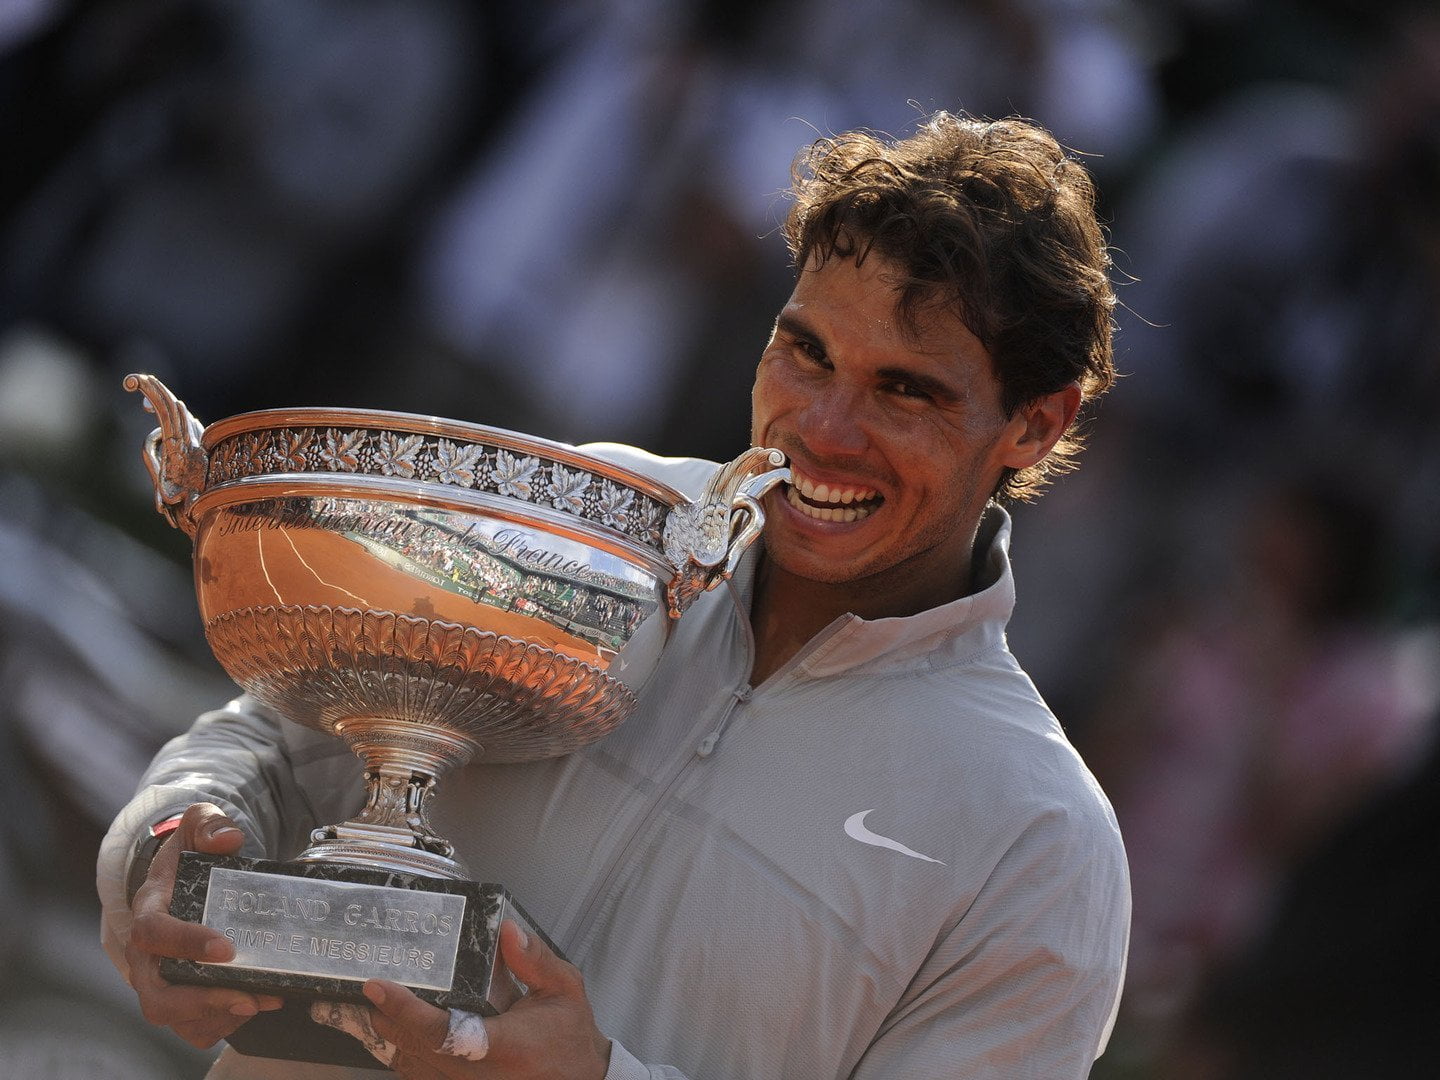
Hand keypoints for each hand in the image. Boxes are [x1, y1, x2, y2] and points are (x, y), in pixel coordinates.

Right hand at [124, 802, 284, 1047]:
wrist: (182, 877)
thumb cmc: (189, 856)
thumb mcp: (197, 826)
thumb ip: (209, 824)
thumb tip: (227, 839)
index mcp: (149, 909)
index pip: (153, 932)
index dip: (184, 944)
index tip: (225, 949)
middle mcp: (146, 953)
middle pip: (156, 992)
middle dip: (200, 1001)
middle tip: (245, 996)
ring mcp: (160, 978)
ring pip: (174, 1015)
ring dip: (218, 1016)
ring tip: (263, 1000)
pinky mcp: (179, 995)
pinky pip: (191, 1025)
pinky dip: (220, 1024)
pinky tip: (255, 1006)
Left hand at [323, 920, 610, 1078]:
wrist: (583, 1077)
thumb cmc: (571, 1032)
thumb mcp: (564, 987)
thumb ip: (534, 960)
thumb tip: (506, 929)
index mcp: (507, 1046)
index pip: (445, 1033)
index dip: (406, 1011)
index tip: (379, 986)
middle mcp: (483, 1076)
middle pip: (420, 1052)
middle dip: (390, 1021)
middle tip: (373, 992)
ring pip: (417, 1071)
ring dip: (394, 1041)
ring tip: (379, 1009)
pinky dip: (409, 1059)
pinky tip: (401, 1036)